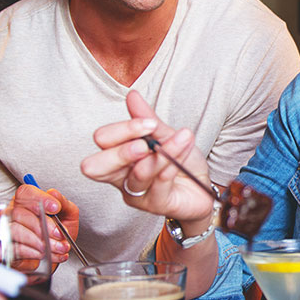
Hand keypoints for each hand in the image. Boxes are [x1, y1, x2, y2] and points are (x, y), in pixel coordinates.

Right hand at [11, 184, 78, 266]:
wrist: (55, 256)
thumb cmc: (59, 235)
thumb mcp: (69, 216)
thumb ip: (64, 203)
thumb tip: (54, 194)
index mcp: (28, 201)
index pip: (26, 193)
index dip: (41, 199)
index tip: (56, 208)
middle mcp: (14, 213)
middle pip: (20, 213)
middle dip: (44, 225)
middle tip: (59, 234)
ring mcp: (7, 230)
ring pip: (17, 230)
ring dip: (41, 241)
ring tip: (57, 247)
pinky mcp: (7, 248)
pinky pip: (16, 248)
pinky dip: (34, 253)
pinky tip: (46, 253)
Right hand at [81, 90, 215, 226]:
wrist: (203, 186)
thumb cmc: (180, 162)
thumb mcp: (166, 135)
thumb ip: (147, 119)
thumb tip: (132, 95)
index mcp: (117, 157)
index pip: (102, 141)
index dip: (121, 130)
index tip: (148, 123)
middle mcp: (120, 177)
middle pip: (96, 167)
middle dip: (121, 151)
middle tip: (146, 143)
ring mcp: (136, 193)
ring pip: (138, 173)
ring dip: (163, 153)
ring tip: (182, 139)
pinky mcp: (156, 204)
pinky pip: (159, 183)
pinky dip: (173, 164)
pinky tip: (183, 153)